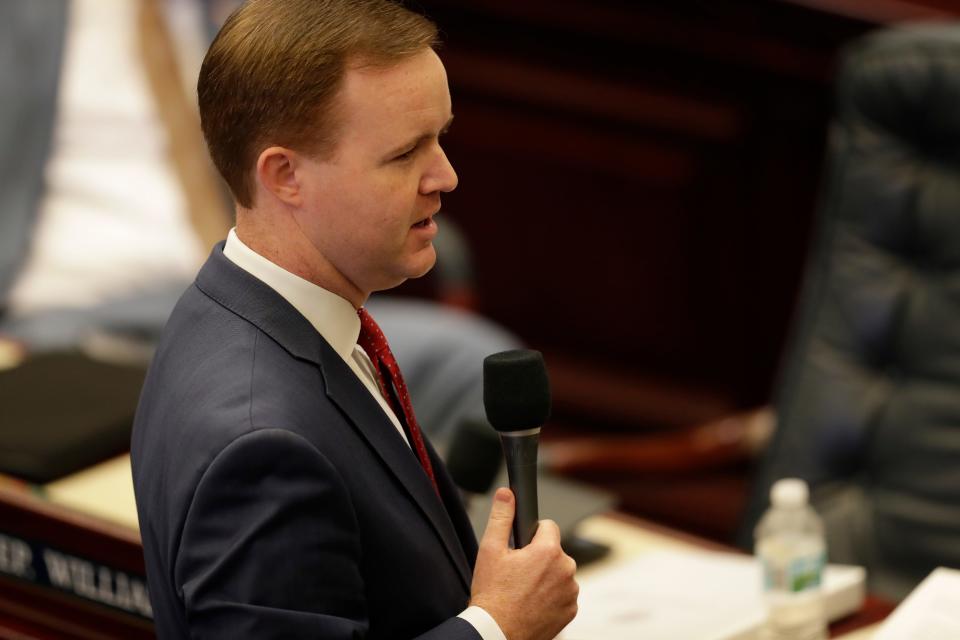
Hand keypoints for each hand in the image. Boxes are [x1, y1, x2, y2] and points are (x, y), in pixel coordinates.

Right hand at [470, 488, 578, 639]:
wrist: (497, 634)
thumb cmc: (492, 595)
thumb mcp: (490, 550)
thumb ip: (502, 517)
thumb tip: (507, 494)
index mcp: (549, 551)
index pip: (548, 526)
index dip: (532, 534)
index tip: (521, 547)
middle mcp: (566, 570)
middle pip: (554, 551)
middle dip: (538, 557)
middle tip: (516, 572)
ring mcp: (570, 592)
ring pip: (558, 573)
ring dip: (545, 577)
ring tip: (522, 590)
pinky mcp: (570, 611)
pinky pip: (562, 594)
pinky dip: (550, 596)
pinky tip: (531, 603)